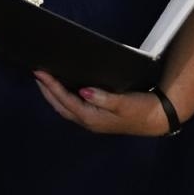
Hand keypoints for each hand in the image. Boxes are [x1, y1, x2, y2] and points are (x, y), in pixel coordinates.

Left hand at [33, 71, 168, 135]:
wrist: (158, 119)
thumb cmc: (142, 109)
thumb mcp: (124, 103)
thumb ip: (104, 98)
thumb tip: (83, 91)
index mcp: (92, 118)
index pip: (65, 100)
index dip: (51, 86)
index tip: (40, 73)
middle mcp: (88, 121)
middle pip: (60, 106)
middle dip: (46, 90)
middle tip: (36, 73)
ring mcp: (92, 121)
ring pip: (65, 108)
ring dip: (53, 94)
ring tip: (44, 79)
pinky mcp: (97, 117)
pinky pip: (73, 107)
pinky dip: (64, 97)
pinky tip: (63, 88)